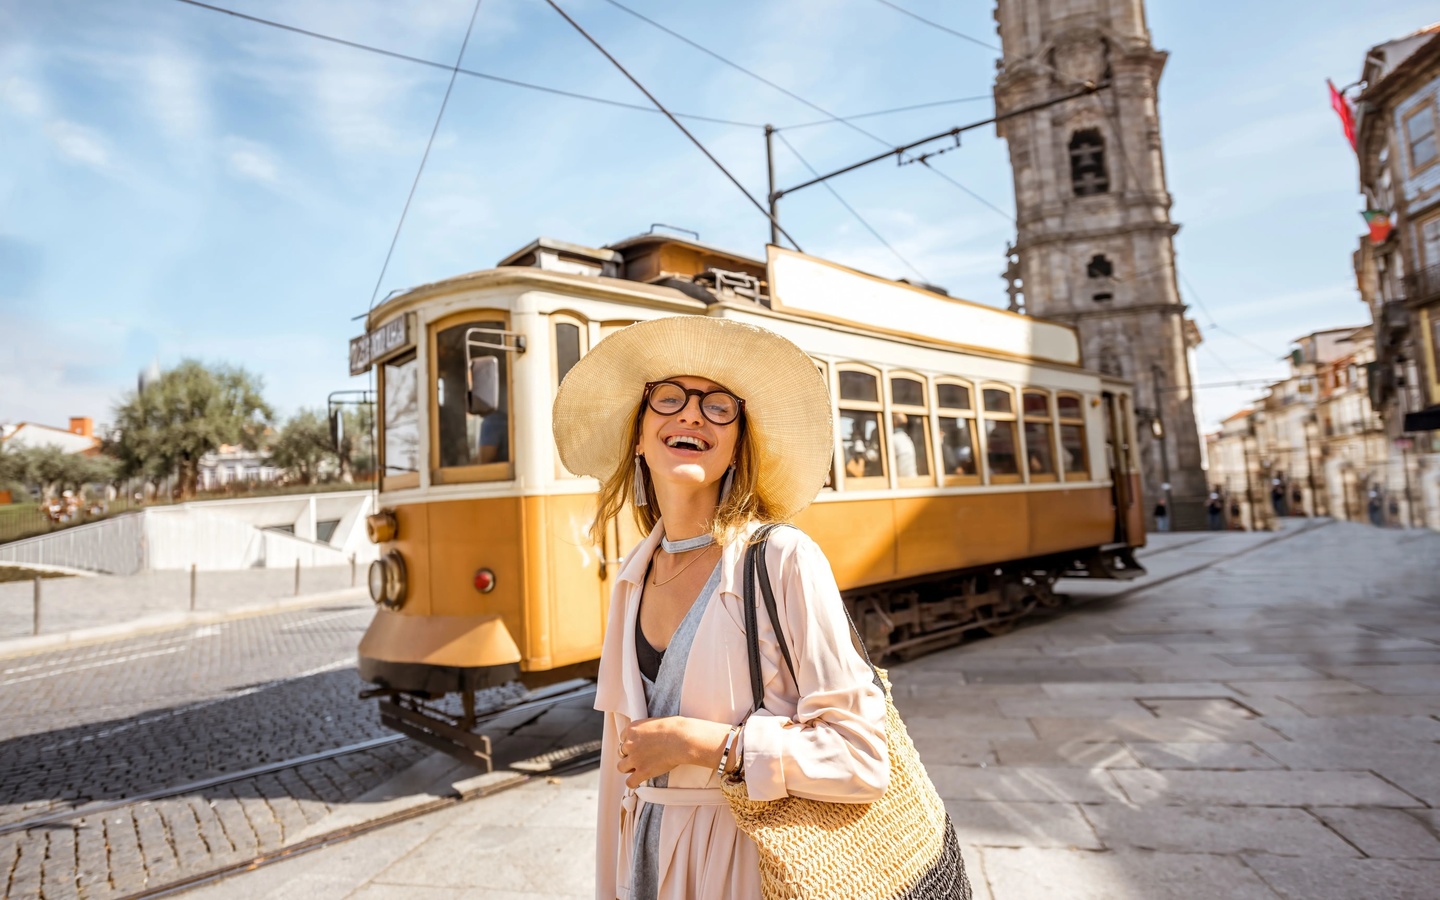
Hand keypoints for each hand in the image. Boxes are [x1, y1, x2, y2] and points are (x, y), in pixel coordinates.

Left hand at [616, 716, 732, 789]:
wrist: (681, 738)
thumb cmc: (674, 728)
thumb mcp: (655, 722)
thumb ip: (647, 731)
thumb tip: (650, 736)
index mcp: (632, 729)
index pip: (623, 738)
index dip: (631, 743)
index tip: (638, 746)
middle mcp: (630, 743)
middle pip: (621, 752)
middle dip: (629, 755)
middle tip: (641, 756)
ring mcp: (635, 758)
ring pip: (621, 767)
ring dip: (629, 768)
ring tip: (639, 768)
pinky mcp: (642, 771)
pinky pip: (630, 782)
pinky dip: (633, 782)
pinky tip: (639, 779)